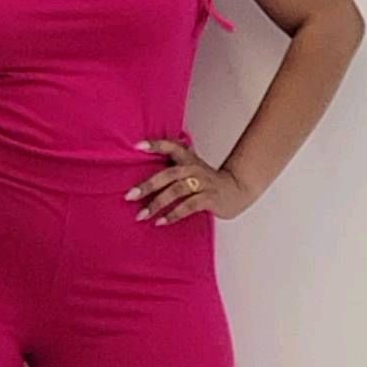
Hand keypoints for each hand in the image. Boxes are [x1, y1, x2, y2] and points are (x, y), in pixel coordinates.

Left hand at [124, 139, 250, 223]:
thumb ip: (174, 163)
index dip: (155, 145)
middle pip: (168, 174)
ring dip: (157, 203)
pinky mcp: (210, 198)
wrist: (237, 190)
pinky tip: (161, 222)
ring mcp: (203, 183)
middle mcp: (194, 169)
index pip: (171, 146)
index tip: (137, 146)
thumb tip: (145, 163)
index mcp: (188, 159)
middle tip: (130, 195)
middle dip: (148, 185)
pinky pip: (189, 206)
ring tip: (142, 215)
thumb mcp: (192, 167)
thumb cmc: (208, 181)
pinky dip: (173, 214)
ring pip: (177, 191)